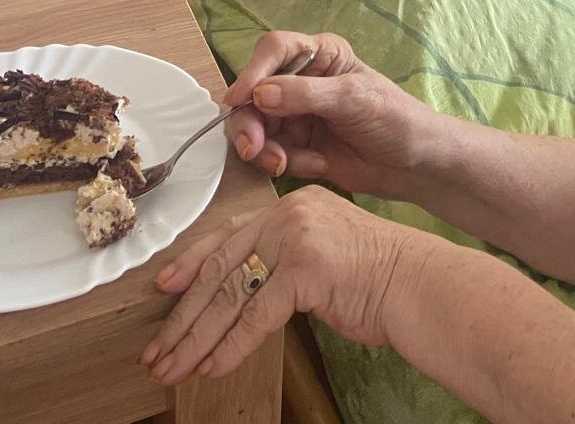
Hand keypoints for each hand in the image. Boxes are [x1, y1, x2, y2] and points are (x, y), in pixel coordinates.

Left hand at [139, 185, 436, 385]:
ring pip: (231, 294)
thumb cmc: (378, 276)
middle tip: (156, 349)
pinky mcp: (306, 270)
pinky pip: (256, 316)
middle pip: (221, 267)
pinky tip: (211, 367)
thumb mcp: (323, 254)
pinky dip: (230, 346)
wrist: (419, 283)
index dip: (191, 263)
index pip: (228, 233)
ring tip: (172, 367)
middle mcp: (289, 215)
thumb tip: (241, 291)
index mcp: (292, 206)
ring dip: (196, 338)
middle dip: (183, 315)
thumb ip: (284, 260)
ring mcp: (297, 239)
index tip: (163, 288)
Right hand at [223, 30, 439, 197]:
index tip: (240, 98)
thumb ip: (305, 95)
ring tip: (284, 164)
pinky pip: (270, 152)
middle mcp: (302, 81)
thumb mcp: (353, 99)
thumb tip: (258, 94)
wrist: (415, 165)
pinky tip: (316, 166)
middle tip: (254, 148)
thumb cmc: (395, 119)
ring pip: (255, 126)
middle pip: (253, 92)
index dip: (253, 71)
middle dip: (250, 122)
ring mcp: (296, 114)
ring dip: (264, 148)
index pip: (274, 50)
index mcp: (320, 55)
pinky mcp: (296, 146)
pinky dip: (285, 163)